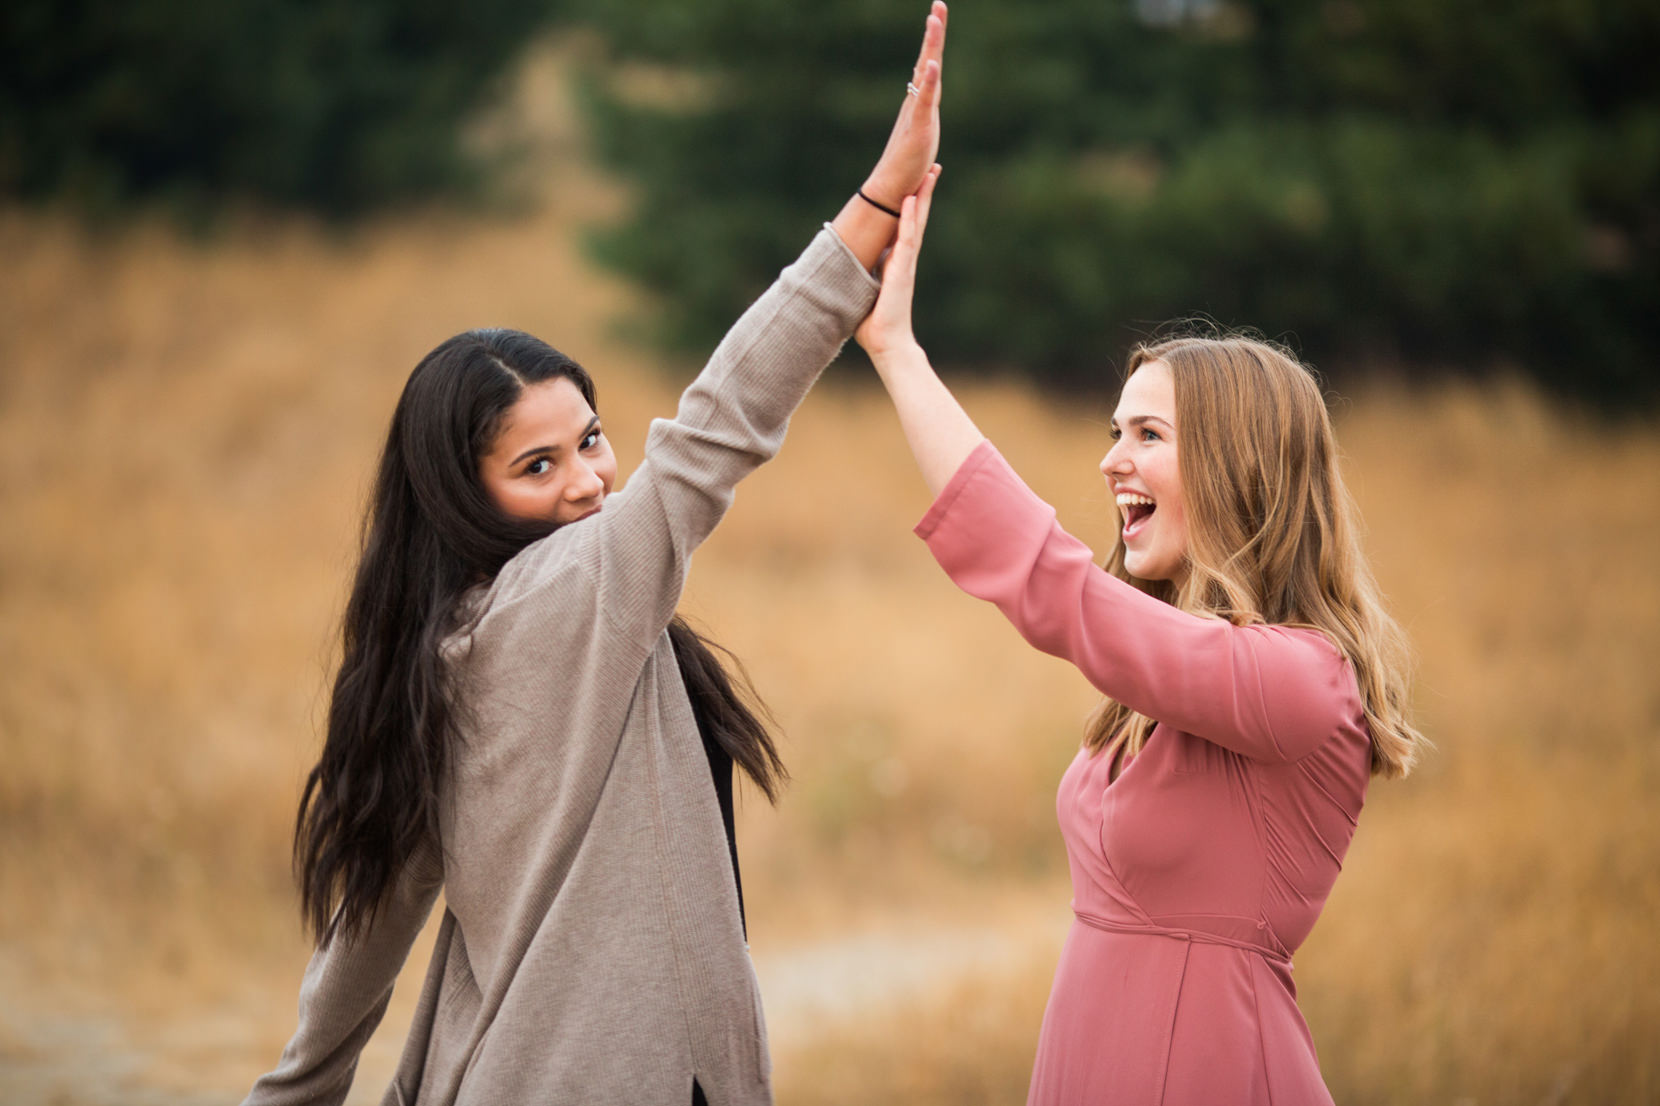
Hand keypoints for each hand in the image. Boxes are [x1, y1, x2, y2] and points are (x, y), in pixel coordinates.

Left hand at [856, 164, 941, 357]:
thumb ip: (861, 278)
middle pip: (916, 218)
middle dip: (923, 193)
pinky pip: (908, 239)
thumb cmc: (874, 326)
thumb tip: (843, 272)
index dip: (910, 206)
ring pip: (917, 223)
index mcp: (895, 263)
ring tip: (931, 172)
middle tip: (933, 168)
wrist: (886, 345)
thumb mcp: (863, 292)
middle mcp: (903, 259)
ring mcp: (905, 264)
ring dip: (922, 197)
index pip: (904, 228)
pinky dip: (909, 219)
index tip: (914, 184)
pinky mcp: (902, 271)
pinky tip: (911, 199)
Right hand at [862, 2, 946, 209]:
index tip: (937, 14)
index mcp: (921, 102)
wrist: (892, 188)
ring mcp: (917, 113)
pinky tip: (933, 64)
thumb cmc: (907, 166)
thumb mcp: (923, 136)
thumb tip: (927, 111)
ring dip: (931, 45)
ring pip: (927, 73)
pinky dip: (930, 81)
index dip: (934, 41)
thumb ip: (925, 121)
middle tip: (939, 4)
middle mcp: (917, 101)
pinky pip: (925, 101)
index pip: (930, 65)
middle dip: (935, 31)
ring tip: (934, 19)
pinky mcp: (918, 128)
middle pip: (928, 59)